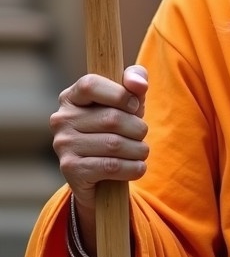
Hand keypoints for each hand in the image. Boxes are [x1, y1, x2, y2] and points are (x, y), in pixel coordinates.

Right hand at [51, 64, 149, 213]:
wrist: (102, 176)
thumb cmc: (118, 130)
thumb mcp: (128, 101)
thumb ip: (135, 80)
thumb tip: (138, 84)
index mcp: (71, 97)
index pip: (91, 84)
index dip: (120, 94)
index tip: (134, 106)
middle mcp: (61, 119)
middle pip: (112, 118)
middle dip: (138, 128)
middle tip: (141, 135)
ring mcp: (63, 145)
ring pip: (115, 144)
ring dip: (139, 150)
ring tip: (140, 152)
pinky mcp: (71, 169)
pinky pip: (112, 166)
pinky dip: (133, 167)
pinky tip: (137, 167)